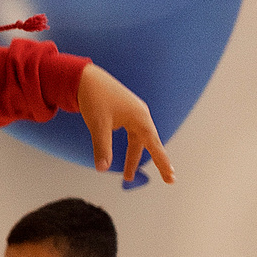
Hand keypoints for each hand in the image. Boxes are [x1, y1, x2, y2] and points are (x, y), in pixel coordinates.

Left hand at [74, 65, 175, 184]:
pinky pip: (132, 133)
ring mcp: (134, 113)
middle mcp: (141, 115)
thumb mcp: (98, 124)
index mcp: (139, 118)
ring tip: (128, 176)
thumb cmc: (93, 98)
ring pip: (138, 140)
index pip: (154, 145)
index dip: (162, 162)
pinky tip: (127, 153)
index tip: (171, 177)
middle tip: (168, 179)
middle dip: (156, 161)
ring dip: (134, 157)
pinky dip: (131, 146)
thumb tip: (102, 168)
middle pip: (149, 143)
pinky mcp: (125, 112)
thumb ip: (102, 147)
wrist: (84, 77)